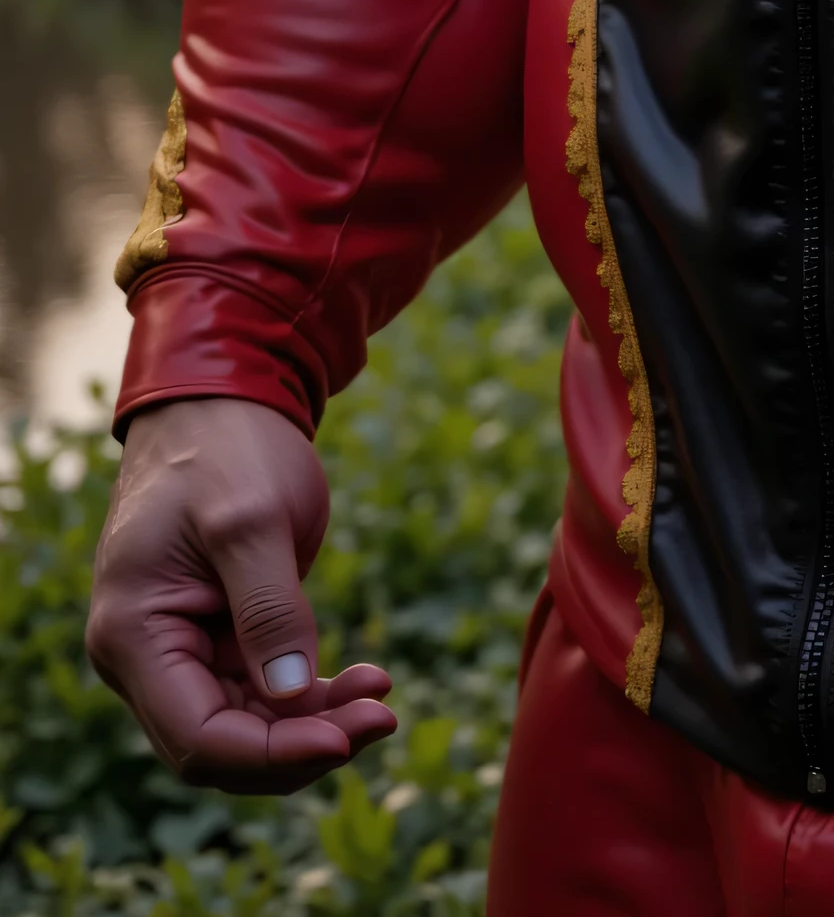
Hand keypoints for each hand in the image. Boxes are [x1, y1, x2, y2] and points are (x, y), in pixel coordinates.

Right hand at [85, 396, 396, 790]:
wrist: (225, 396)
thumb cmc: (227, 446)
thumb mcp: (252, 520)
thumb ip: (270, 609)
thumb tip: (289, 695)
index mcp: (133, 635)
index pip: (198, 740)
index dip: (272, 754)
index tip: (346, 740)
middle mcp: (145, 657)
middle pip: (225, 744)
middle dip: (303, 742)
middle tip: (383, 715)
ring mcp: (180, 649)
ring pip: (249, 724)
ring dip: (316, 721)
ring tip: (381, 694)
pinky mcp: (217, 635)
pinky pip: (263, 690)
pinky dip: (311, 692)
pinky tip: (365, 678)